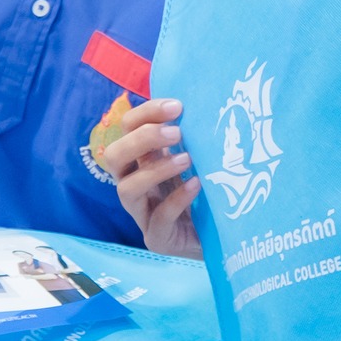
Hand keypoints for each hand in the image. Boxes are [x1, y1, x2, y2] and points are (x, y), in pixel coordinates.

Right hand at [101, 98, 202, 259]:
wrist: (227, 237)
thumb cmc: (210, 193)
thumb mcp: (199, 158)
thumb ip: (193, 137)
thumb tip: (204, 102)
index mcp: (143, 160)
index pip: (127, 128)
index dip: (146, 113)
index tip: (176, 106)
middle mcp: (135, 184)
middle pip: (113, 156)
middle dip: (142, 139)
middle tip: (176, 132)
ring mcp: (143, 215)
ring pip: (125, 189)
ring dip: (154, 169)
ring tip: (186, 159)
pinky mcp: (157, 239)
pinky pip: (158, 219)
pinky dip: (176, 199)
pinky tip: (196, 185)